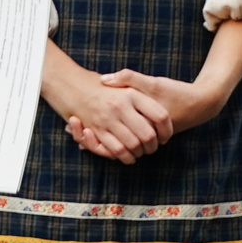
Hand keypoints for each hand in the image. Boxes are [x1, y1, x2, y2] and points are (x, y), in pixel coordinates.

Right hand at [42, 55, 170, 162]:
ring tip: (142, 152)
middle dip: (153, 146)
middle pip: (148, 134)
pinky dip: (125, 157)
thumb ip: (145, 96)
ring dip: (140, 153)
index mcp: (133, 94)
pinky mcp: (96, 130)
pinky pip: (116, 150)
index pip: (161, 116)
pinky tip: (129, 156)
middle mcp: (121, 106)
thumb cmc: (107, 89)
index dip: (167, 130)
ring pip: (133, 145)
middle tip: (154, 148)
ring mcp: (108, 119)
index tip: (166, 136)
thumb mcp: (127, 85)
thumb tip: (164, 117)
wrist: (74, 86)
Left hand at [87, 67, 234, 141]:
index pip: (109, 132)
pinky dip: (115, 142)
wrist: (201, 104)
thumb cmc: (176, 92)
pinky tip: (104, 133)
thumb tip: (103, 78)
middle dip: (91, 141)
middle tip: (74, 130)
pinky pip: (129, 145)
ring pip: (119, 148)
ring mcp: (148, 140)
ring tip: (83, 135)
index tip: (76, 124)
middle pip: (110, 145)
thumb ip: (129, 79)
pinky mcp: (151, 140)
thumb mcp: (153, 83)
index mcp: (139, 123)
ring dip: (101, 144)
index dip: (89, 132)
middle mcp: (142, 136)